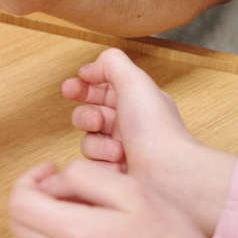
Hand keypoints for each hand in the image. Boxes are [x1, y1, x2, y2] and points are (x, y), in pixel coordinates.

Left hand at [6, 160, 209, 237]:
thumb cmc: (170, 237)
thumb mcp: (132, 190)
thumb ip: (83, 175)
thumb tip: (51, 182)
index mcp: (74, 234)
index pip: (18, 202)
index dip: (28, 180)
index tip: (50, 172)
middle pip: (19, 226)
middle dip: (35, 201)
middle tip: (66, 193)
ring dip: (41, 231)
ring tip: (76, 221)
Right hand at [64, 48, 234, 235]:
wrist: (167, 174)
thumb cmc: (156, 130)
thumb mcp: (135, 82)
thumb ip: (110, 63)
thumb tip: (90, 68)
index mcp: (135, 100)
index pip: (100, 88)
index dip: (82, 87)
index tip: (70, 89)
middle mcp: (128, 123)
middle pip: (87, 113)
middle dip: (86, 116)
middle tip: (97, 122)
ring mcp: (121, 148)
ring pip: (87, 141)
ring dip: (98, 144)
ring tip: (118, 150)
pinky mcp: (115, 172)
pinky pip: (92, 165)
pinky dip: (104, 165)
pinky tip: (120, 166)